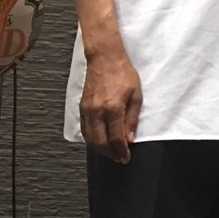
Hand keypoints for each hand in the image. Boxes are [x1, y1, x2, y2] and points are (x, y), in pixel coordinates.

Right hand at [80, 49, 141, 163]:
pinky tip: (99, 141)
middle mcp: (97, 111)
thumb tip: (130, 138)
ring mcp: (87, 110)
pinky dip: (91, 139)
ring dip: (100, 149)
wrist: (105, 59)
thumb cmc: (123, 74)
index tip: (126, 158)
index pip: (116, 139)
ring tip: (111, 153)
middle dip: (110, 154)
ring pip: (90, 138)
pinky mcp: (82, 107)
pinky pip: (84, 129)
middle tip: (119, 158)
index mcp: (112, 108)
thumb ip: (132, 119)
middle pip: (100, 142)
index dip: (121, 152)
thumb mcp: (136, 96)